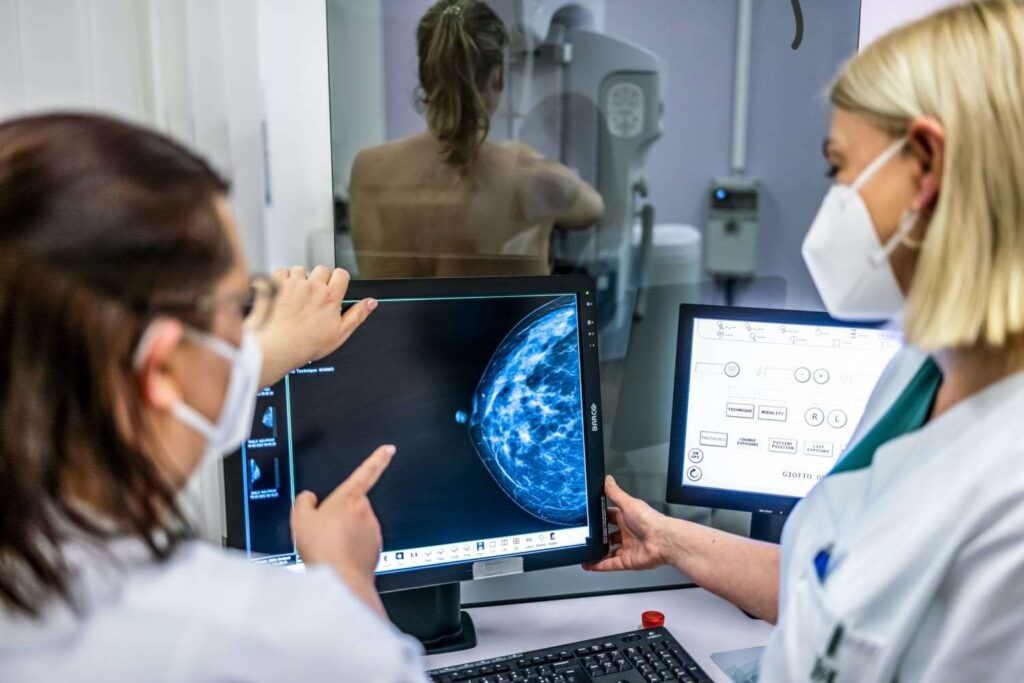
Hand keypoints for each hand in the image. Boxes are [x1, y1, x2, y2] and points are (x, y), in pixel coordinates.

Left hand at [254, 266, 376, 386]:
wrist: (278, 346)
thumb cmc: (307, 343)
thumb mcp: (340, 334)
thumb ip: (357, 315)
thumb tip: (371, 303)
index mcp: (330, 297)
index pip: (341, 274)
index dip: (339, 280)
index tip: (334, 287)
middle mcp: (313, 287)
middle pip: (322, 269)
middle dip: (320, 279)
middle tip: (314, 295)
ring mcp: (294, 284)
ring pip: (302, 269)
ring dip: (301, 279)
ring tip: (297, 296)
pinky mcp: (277, 284)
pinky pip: (282, 271)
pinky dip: (283, 279)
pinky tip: (284, 293)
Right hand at [291, 444, 394, 614]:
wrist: (339, 579)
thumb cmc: (322, 548)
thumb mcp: (300, 519)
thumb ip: (303, 502)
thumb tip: (308, 498)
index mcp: (349, 497)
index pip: (366, 472)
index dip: (378, 459)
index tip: (389, 449)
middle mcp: (366, 511)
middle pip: (352, 508)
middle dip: (341, 517)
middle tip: (323, 532)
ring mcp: (372, 531)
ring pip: (357, 528)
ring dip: (345, 535)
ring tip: (328, 548)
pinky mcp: (375, 550)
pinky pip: (361, 546)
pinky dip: (351, 550)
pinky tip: (337, 559)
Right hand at [583, 475, 669, 571]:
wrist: (663, 541)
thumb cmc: (650, 521)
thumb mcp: (628, 504)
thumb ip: (615, 493)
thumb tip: (607, 480)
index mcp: (628, 518)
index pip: (611, 516)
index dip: (600, 517)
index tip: (588, 517)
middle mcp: (628, 533)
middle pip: (609, 535)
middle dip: (598, 536)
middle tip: (584, 536)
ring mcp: (627, 548)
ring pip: (608, 552)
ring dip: (597, 552)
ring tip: (584, 552)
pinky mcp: (627, 561)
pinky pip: (610, 564)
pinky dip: (599, 565)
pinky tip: (589, 564)